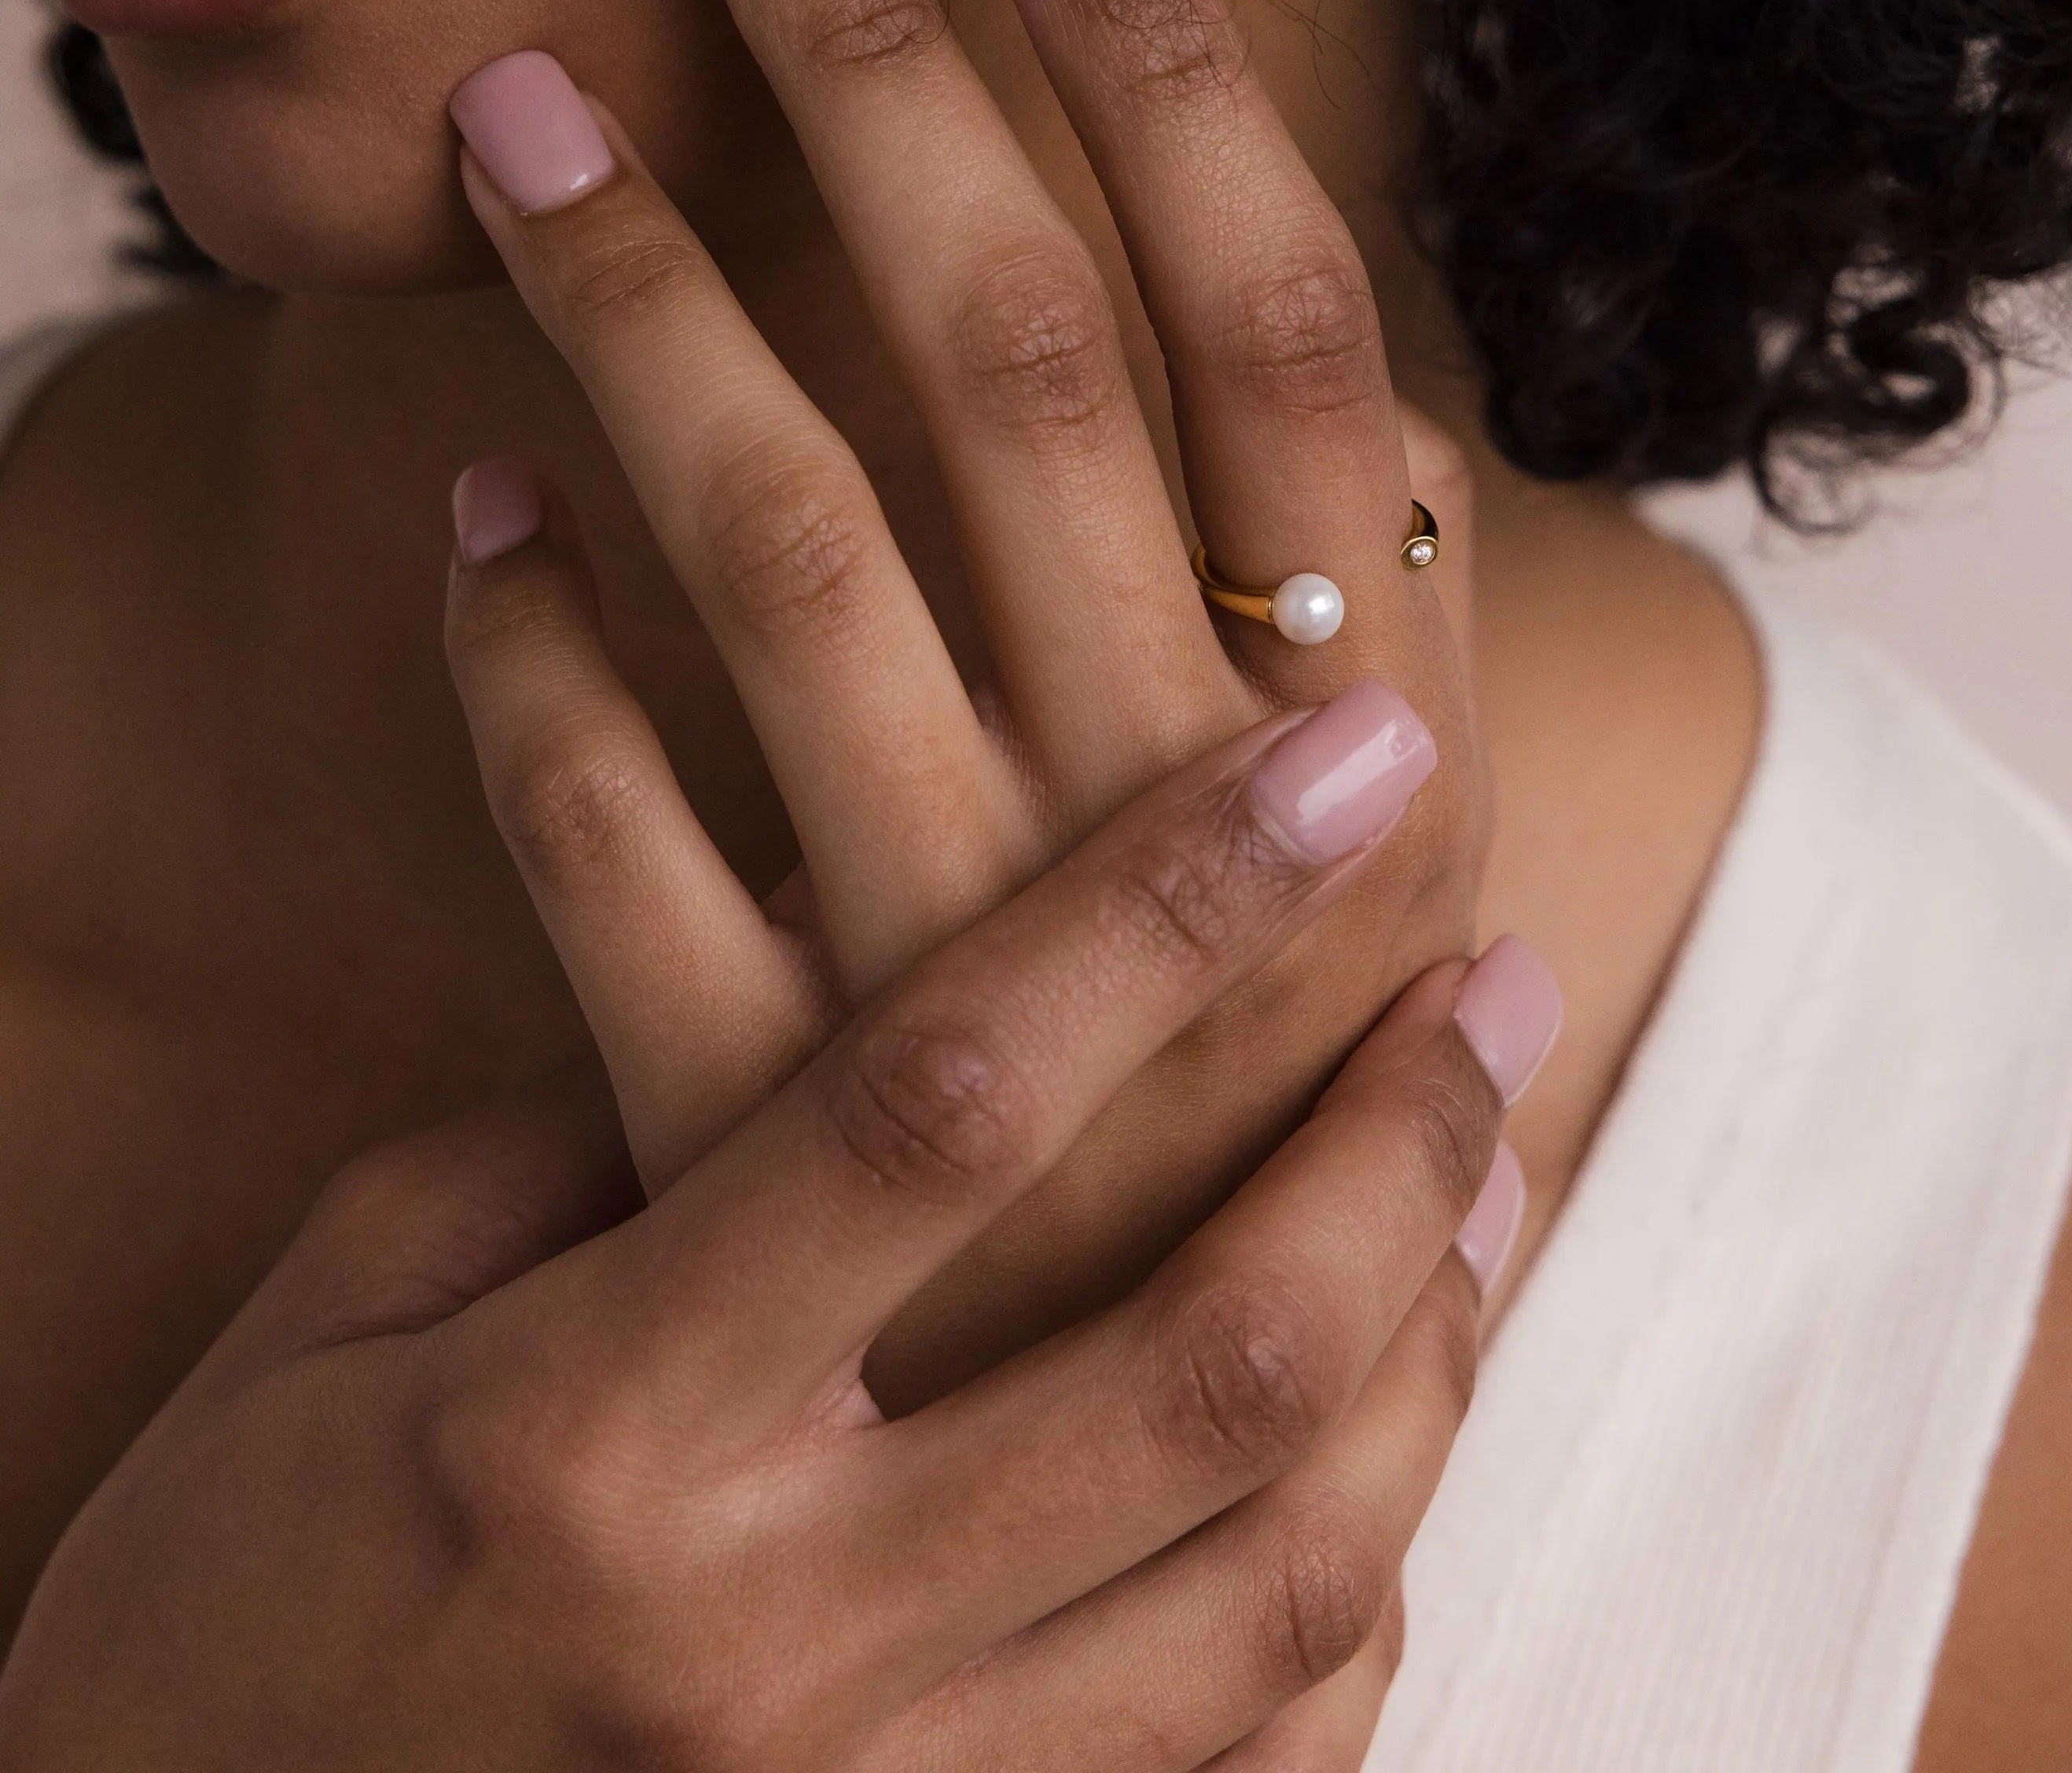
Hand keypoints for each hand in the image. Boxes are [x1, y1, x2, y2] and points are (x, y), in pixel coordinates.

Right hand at [0, 711, 1537, 1770]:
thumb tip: (838, 964)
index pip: (932, 1103)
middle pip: (1197, 1356)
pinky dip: (1358, 1585)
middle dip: (1391, 1141)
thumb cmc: (217, 1613)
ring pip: (1279, 1573)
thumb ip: (595, 1134)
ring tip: (1487, 1174)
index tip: (1335, 758)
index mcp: (587, 1429)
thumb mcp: (340, 1321)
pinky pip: (1247, 1766)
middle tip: (1495, 982)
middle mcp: (765, 1636)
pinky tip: (1394, 1440)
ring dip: (1428, 1347)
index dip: (1162, 905)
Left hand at [440, 0, 1484, 1399]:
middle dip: (884, 65)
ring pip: (789, 549)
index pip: (1288, 330)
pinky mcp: (762, 1131)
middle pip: (1028, 362)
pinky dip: (522, 663)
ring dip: (646, 298)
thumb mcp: (1386, 899)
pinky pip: (608, 839)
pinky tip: (474, 516)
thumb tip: (1378, 403)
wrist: (1159, 1532)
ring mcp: (968, 988)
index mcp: (1369, 758)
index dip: (1164, 64)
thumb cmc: (1269, 1146)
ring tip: (521, 104)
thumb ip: (1384, 653)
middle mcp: (1188, 842)